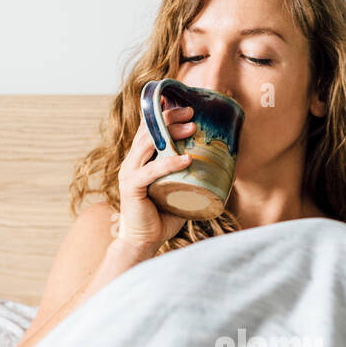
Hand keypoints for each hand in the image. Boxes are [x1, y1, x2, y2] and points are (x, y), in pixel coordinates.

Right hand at [115, 96, 195, 249]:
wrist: (144, 242)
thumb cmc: (163, 216)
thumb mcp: (178, 189)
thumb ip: (188, 175)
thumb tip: (217, 165)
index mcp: (140, 159)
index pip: (148, 128)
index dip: (162, 111)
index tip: (184, 104)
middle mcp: (132, 162)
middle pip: (148, 129)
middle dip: (170, 116)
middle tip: (191, 112)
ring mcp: (129, 173)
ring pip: (148, 143)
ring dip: (171, 133)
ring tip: (192, 128)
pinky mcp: (131, 187)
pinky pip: (151, 171)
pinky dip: (169, 163)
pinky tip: (187, 159)